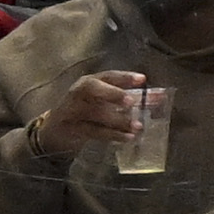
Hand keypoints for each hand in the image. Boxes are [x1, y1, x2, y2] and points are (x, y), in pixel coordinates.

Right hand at [31, 68, 146, 159]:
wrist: (54, 131)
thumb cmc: (85, 112)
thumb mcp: (104, 102)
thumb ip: (131, 98)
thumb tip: (160, 97)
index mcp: (89, 82)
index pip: (107, 76)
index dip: (124, 77)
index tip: (142, 80)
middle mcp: (79, 93)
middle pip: (92, 88)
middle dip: (112, 93)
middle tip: (131, 102)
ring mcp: (73, 111)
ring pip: (95, 113)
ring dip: (118, 120)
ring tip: (138, 126)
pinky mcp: (72, 129)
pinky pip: (94, 132)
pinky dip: (112, 135)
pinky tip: (128, 137)